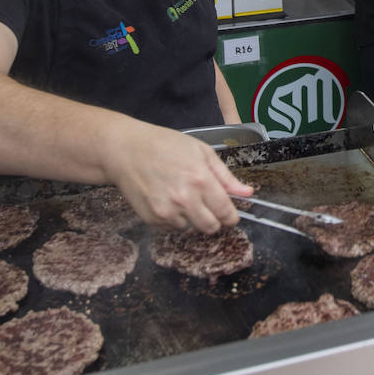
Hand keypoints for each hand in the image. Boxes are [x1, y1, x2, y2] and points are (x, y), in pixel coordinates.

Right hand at [105, 122, 253, 233]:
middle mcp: (184, 199)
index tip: (230, 214)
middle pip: (211, 227)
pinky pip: (172, 228)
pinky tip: (168, 200)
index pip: (226, 213)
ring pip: (192, 229)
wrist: (126, 150)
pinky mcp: (151, 219)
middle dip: (214, 219)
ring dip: (192, 218)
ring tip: (183, 197)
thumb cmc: (165, 145)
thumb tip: (248, 193)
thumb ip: (226, 176)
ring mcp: (166, 211)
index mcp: (201, 180)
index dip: (231, 216)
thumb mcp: (201, 152)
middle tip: (207, 206)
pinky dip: (175, 219)